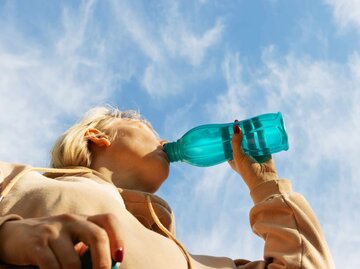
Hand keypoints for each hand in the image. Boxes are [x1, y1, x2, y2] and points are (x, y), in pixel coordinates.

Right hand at [0, 214, 123, 268]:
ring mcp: (54, 230)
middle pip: (97, 236)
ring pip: (73, 261)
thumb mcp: (72, 242)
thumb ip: (88, 251)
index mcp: (84, 219)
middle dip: (103, 262)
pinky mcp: (36, 243)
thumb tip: (109, 267)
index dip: (119, 238)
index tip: (120, 259)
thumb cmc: (52, 242)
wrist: (14, 235)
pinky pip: (52, 267)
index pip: (109, 220)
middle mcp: (72, 220)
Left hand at [228, 123, 278, 189]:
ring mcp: (254, 154)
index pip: (229, 145)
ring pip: (252, 140)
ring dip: (251, 132)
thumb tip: (236, 127)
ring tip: (251, 122)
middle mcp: (244, 155)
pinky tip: (261, 127)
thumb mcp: (238, 156)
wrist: (264, 181)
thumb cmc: (247, 171)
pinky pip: (263, 142)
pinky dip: (262, 136)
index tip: (228, 126)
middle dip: (241, 132)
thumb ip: (236, 141)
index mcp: (234, 158)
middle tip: (241, 121)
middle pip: (241, 141)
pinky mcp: (264, 153)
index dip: (229, 136)